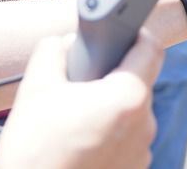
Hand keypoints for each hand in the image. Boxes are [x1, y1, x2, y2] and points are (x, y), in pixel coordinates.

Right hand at [0, 31, 162, 168]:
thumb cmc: (36, 152)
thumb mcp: (36, 88)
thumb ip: (53, 50)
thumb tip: (66, 42)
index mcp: (128, 97)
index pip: (151, 48)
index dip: (136, 35)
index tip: (119, 36)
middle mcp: (144, 124)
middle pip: (138, 83)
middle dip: (112, 77)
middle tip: (80, 83)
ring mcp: (141, 151)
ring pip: (131, 113)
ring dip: (109, 109)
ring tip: (74, 119)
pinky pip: (127, 140)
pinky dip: (109, 136)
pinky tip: (80, 143)